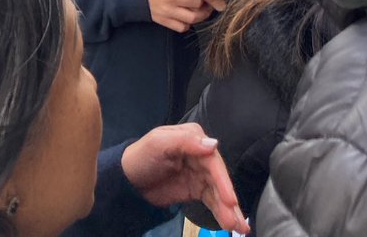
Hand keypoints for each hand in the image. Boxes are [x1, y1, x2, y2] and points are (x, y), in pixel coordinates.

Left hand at [121, 123, 248, 233]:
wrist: (127, 180)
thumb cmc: (141, 156)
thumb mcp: (159, 144)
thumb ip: (185, 142)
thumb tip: (213, 144)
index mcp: (192, 138)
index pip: (212, 160)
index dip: (223, 181)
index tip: (230, 200)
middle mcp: (200, 154)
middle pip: (219, 178)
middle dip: (229, 200)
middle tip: (238, 221)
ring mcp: (199, 173)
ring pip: (218, 192)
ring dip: (229, 210)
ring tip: (240, 228)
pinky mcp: (195, 189)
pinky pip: (211, 201)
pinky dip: (221, 212)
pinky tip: (230, 223)